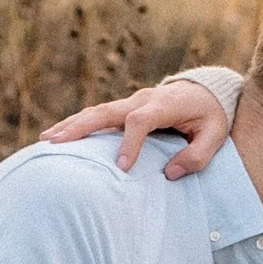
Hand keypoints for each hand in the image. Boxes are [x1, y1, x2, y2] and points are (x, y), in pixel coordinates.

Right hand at [39, 75, 232, 177]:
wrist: (207, 90)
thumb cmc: (211, 115)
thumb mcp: (216, 136)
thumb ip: (197, 155)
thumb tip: (170, 173)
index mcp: (165, 105)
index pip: (141, 120)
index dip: (130, 142)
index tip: (122, 167)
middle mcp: (142, 99)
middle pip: (106, 110)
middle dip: (80, 127)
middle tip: (56, 143)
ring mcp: (131, 102)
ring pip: (96, 111)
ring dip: (71, 125)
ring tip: (46, 140)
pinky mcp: (125, 109)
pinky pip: (98, 115)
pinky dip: (77, 124)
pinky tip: (58, 136)